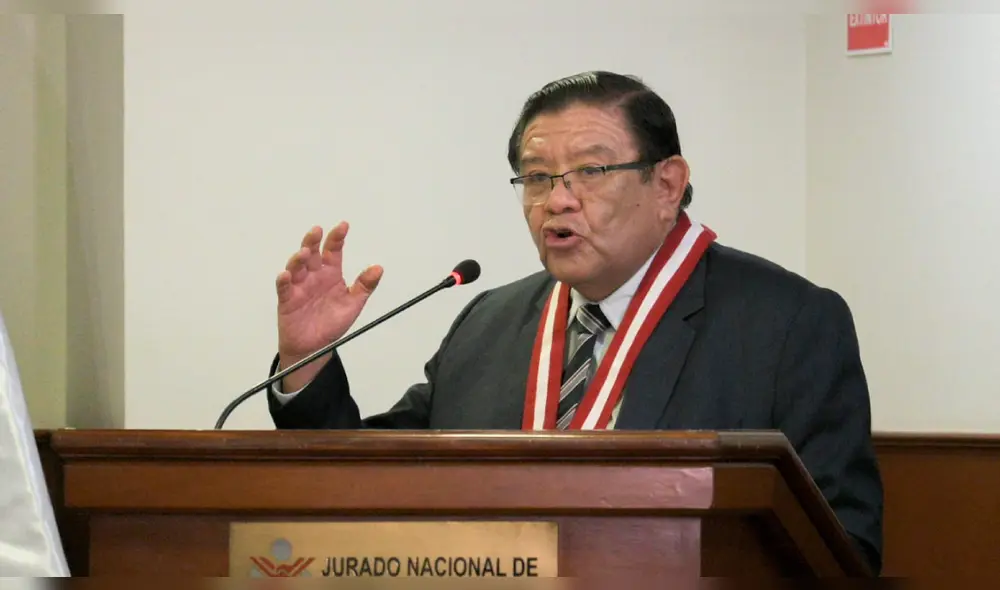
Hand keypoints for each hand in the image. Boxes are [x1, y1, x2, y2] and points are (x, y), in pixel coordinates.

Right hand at [275, 222, 382, 386]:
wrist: (315, 347)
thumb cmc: (332, 323)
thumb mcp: (353, 304)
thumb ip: (365, 286)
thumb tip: (378, 268)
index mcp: (330, 274)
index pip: (333, 251)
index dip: (337, 238)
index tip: (343, 226)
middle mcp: (313, 276)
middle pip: (312, 254)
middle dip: (313, 241)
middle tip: (317, 231)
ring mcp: (299, 287)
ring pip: (296, 267)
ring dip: (298, 259)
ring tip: (304, 253)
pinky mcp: (287, 300)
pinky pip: (283, 288)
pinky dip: (283, 281)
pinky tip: (286, 275)